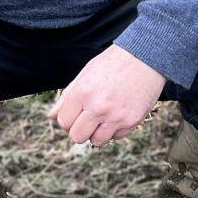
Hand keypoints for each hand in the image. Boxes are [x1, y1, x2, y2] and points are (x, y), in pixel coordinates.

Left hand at [49, 45, 165, 145]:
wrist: (145, 56)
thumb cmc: (112, 63)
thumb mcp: (86, 74)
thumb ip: (68, 97)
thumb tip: (52, 116)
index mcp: (83, 92)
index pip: (64, 122)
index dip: (68, 119)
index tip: (76, 112)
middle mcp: (98, 107)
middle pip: (77, 137)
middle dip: (80, 129)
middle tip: (88, 118)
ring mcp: (116, 116)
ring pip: (97, 141)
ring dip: (98, 132)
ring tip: (104, 116)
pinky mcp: (132, 121)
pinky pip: (117, 137)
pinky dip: (116, 129)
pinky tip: (119, 113)